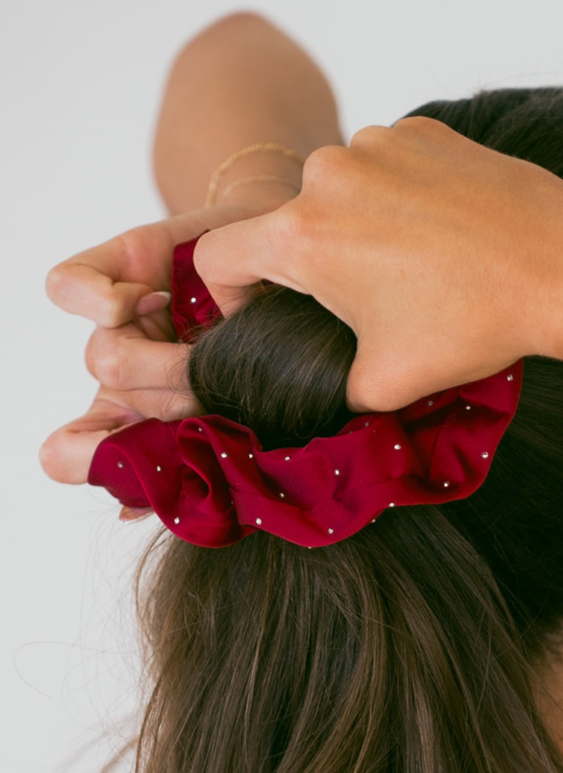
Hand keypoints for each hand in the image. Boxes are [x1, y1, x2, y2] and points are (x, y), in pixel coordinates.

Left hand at [42, 185, 296, 483]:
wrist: (284, 261)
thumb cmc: (276, 336)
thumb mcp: (255, 406)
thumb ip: (204, 456)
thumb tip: (127, 511)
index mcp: (141, 414)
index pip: (68, 452)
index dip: (89, 461)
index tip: (144, 459)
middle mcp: (123, 370)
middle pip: (114, 398)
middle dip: (177, 395)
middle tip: (219, 377)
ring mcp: (115, 318)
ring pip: (103, 356)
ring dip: (162, 353)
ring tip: (215, 330)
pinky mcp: (110, 264)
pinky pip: (68, 288)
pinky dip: (106, 301)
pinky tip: (148, 297)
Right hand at [194, 118, 562, 410]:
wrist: (562, 264)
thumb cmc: (473, 322)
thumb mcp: (385, 382)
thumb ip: (328, 386)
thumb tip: (317, 390)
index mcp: (302, 236)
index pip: (218, 256)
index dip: (230, 295)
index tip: (267, 314)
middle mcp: (328, 174)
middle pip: (287, 225)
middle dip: (314, 264)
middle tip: (368, 301)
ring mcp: (377, 142)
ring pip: (339, 192)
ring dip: (357, 226)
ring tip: (415, 265)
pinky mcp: (421, 129)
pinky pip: (385, 165)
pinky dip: (399, 196)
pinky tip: (441, 229)